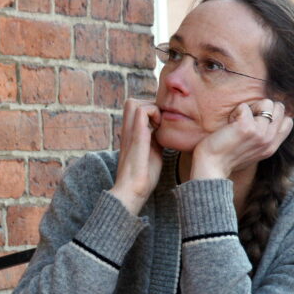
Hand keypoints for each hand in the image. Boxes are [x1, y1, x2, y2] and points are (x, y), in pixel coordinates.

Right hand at [109, 98, 162, 214]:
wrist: (132, 191)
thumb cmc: (143, 177)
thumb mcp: (153, 152)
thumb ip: (155, 140)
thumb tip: (165, 133)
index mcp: (131, 134)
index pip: (136, 109)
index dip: (150, 110)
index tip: (161, 125)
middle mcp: (127, 131)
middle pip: (132, 102)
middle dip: (150, 106)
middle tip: (160, 122)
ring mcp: (130, 133)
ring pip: (134, 103)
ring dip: (151, 108)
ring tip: (160, 125)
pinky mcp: (136, 137)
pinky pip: (142, 112)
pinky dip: (154, 114)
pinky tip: (160, 129)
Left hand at [190, 99, 292, 179]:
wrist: (211, 166)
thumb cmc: (225, 158)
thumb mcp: (252, 151)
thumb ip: (262, 139)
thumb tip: (265, 120)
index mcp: (272, 147)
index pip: (288, 121)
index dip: (273, 115)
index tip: (255, 122)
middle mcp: (269, 140)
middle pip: (279, 108)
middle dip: (262, 108)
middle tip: (245, 120)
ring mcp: (260, 133)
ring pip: (266, 103)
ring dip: (249, 108)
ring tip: (237, 122)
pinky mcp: (246, 127)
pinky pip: (245, 106)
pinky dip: (235, 111)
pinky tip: (229, 124)